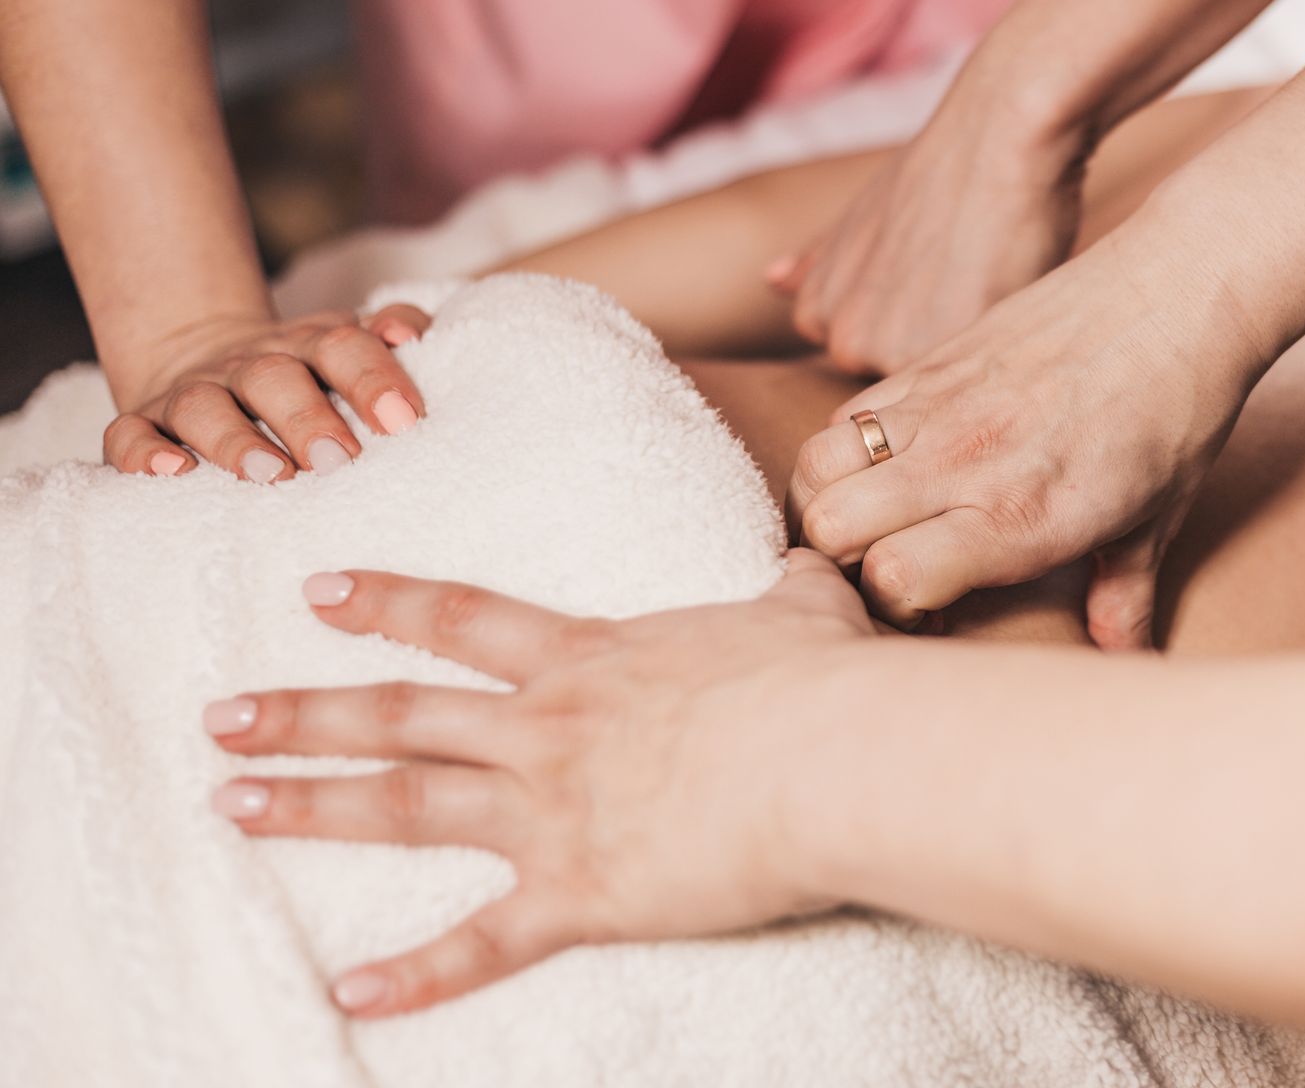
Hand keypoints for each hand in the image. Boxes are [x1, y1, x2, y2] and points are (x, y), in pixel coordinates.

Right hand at [104, 305, 430, 481]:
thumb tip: (407, 333)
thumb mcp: (350, 345)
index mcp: (309, 345)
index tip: (403, 420)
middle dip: (308, 419)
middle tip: (340, 460)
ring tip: (272, 475)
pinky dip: (144, 454)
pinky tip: (172, 472)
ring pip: (204, 408)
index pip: (343, 347)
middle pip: (274, 379)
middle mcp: (249, 365)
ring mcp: (193, 393)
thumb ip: (391, 329)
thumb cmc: (305, 370)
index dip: (373, 378)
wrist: (204, 358)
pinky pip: (129, 435)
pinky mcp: (143, 424)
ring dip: (236, 441)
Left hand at [203, 549, 875, 1016]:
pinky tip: (348, 991)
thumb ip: (791, 588)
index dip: (386, 605)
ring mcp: (552, 812)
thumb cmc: (821, 683)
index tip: (314, 594)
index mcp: (592, 661)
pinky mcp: (580, 894)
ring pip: (406, 805)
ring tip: (232, 803)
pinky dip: (414, 974)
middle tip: (221, 715)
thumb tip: (803, 564)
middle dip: (306, 713)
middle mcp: (548, 729)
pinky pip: (480, 943)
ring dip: (312, 805)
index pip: (464, 622)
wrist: (831, 756)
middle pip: (403, 715)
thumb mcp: (808, 615)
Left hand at [770, 78, 1089, 374]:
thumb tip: (771, 282)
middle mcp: (846, 342)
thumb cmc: (938, 171)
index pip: (865, 361)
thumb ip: (820, 263)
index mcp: (820, 315)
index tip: (934, 290)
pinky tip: (1010, 303)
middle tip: (967, 286)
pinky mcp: (953, 356)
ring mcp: (895, 353)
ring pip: (943, 387)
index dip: (910, 330)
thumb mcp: (862, 217)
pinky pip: (978, 379)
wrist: (997, 136)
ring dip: (969, 356)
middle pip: (905, 379)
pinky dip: (1000, 354)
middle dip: (938, 346)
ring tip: (988, 289)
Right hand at [787, 210, 1267, 648]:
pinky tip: (894, 464)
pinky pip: (846, 413)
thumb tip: (1119, 655)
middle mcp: (963, 461)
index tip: (934, 605)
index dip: (896, 607)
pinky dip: (847, 449)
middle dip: (842, 561)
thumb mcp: (1159, 520)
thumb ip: (1123, 599)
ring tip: (873, 517)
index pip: (891, 577)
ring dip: (827, 501)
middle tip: (889, 563)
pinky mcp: (930, 361)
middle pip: (828, 526)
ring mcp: (937, 405)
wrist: (1179, 291)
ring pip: (815, 463)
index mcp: (1019, 514)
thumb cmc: (1179, 410)